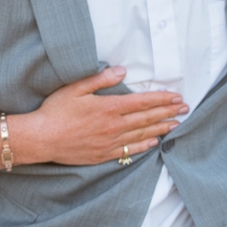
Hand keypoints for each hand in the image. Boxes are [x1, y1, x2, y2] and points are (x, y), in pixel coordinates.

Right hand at [11, 67, 187, 166]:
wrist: (41, 139)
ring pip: (142, 135)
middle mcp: (113, 126)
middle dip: (168, 112)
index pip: (142, 102)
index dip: (161, 99)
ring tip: (176, 124)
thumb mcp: (75, 88)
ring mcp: (109, 142)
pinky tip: (154, 143)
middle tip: (185, 109)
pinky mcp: (102, 155)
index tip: (176, 97)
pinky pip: (129, 151)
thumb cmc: (55, 111)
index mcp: (109, 107)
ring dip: (161, 129)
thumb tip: (121, 71)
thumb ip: (100, 79)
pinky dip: (144, 146)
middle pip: (147, 118)